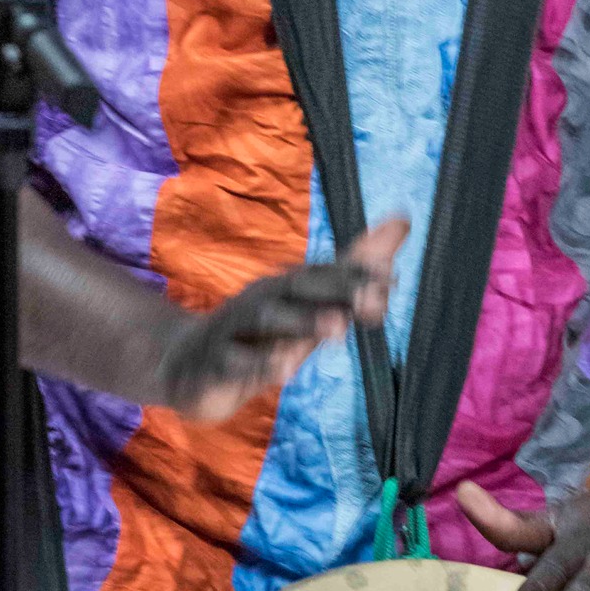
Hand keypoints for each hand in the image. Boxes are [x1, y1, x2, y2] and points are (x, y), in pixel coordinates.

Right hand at [156, 216, 408, 421]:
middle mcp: (262, 300)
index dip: (359, 275)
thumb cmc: (260, 331)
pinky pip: (237, 364)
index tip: (393, 279)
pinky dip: (260, 365)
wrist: (186, 364)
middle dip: (339, 291)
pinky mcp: (216, 365)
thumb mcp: (309, 302)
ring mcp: (236, 330)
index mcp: (287, 286)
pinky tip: (284, 371)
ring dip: (302, 323)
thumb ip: (354, 267)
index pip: (326, 274)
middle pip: (300, 289)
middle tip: (377, 297)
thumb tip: (403, 219)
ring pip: (269, 323)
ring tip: (336, 326)